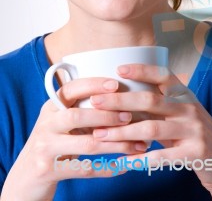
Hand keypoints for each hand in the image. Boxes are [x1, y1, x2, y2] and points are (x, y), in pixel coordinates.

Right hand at [1, 77, 147, 200]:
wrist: (26, 177)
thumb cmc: (53, 143)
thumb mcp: (59, 121)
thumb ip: (79, 108)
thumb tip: (118, 98)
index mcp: (51, 107)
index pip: (70, 89)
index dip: (93, 84)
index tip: (115, 84)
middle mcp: (46, 124)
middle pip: (77, 115)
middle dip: (107, 115)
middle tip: (130, 116)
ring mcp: (45, 147)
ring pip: (86, 144)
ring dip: (115, 144)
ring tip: (136, 144)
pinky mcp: (48, 170)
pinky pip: (85, 168)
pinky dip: (107, 168)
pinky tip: (124, 166)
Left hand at [91, 64, 211, 199]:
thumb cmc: (194, 133)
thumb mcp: (182, 113)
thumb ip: (160, 104)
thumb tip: (123, 97)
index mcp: (185, 96)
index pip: (163, 75)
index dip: (141, 70)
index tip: (118, 69)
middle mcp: (190, 109)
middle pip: (150, 100)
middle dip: (119, 101)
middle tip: (95, 102)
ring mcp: (194, 131)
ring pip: (151, 128)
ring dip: (122, 132)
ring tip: (100, 135)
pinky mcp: (195, 153)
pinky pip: (162, 156)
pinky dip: (141, 159)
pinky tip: (123, 161)